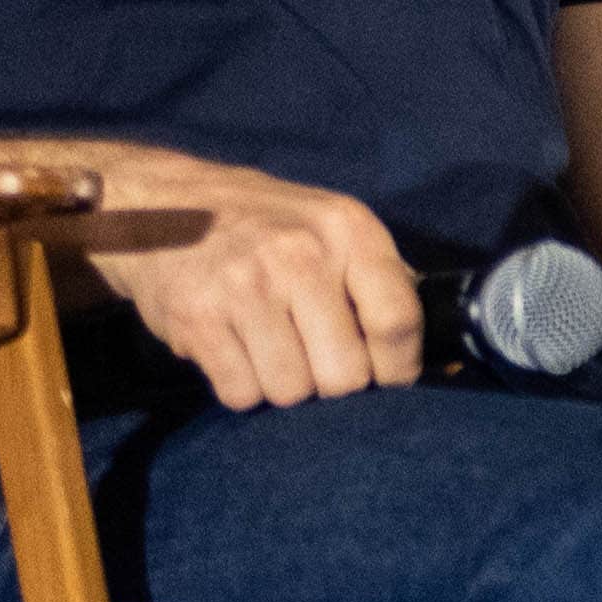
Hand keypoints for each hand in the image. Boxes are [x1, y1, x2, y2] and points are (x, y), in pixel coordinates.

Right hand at [65, 150, 423, 411]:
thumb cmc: (268, 227)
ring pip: (291, 392)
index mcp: (347, 231)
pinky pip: (241, 394)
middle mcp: (299, 254)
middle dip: (335, 382)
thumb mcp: (333, 227)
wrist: (166, 207)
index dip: (399, 368)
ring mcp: (245, 286)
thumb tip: (435, 355)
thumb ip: (382, 280)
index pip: (397, 321)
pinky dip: (242, 387)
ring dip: (284, 386)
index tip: (388, 380)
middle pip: (345, 375)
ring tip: (272, 349)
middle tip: (317, 361)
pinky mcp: (198, 318)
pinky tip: (237, 351)